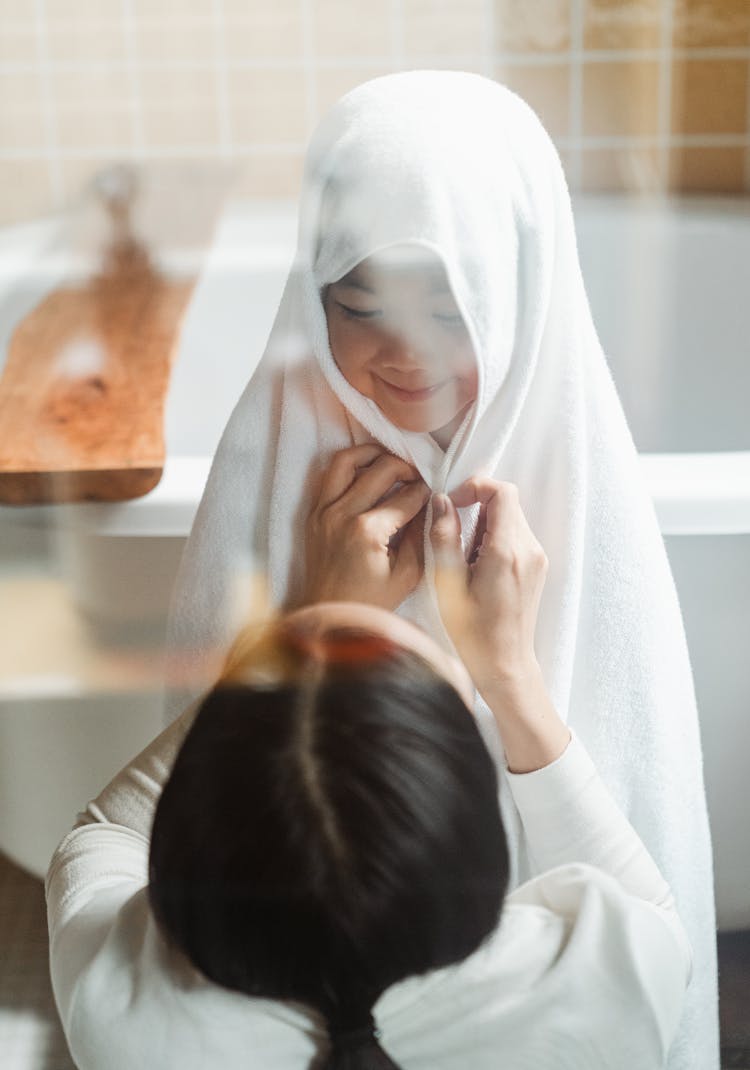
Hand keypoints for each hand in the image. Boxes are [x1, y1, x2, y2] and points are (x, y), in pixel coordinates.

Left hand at [299, 443, 430, 610]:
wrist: (328, 618)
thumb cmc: (370, 603)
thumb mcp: (408, 575)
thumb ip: (422, 536)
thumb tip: (431, 505)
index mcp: (368, 531)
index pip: (407, 496)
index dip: (426, 491)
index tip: (434, 493)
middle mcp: (342, 514)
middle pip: (381, 469)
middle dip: (406, 467)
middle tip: (418, 477)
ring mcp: (323, 511)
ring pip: (347, 460)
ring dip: (372, 454)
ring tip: (391, 462)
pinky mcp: (313, 513)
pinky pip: (329, 475)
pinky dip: (349, 466)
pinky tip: (366, 471)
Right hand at [430, 478, 569, 772]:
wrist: (504, 665)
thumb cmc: (472, 632)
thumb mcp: (447, 584)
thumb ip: (444, 537)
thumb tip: (441, 502)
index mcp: (507, 551)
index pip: (502, 492)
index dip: (475, 487)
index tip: (453, 504)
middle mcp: (529, 549)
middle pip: (507, 502)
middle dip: (476, 507)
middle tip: (453, 533)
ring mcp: (537, 558)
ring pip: (511, 518)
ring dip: (484, 524)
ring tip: (463, 556)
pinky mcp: (536, 567)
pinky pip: (515, 535)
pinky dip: (493, 537)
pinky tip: (476, 566)